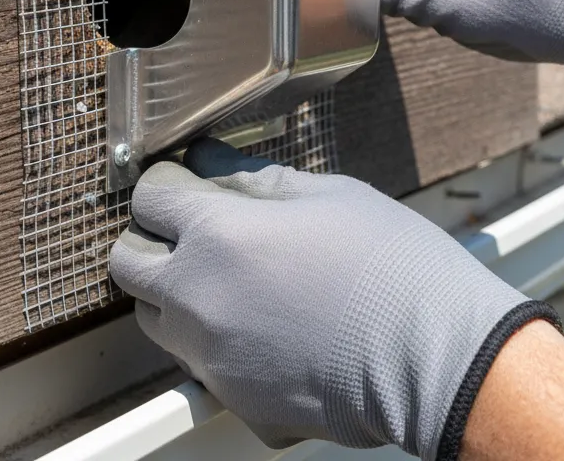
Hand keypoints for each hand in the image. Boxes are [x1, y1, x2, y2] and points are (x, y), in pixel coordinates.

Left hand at [110, 139, 557, 459]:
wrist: (436, 358)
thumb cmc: (391, 267)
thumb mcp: (325, 195)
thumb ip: (253, 179)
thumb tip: (211, 162)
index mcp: (217, 236)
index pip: (148, 198)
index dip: (165, 183)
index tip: (184, 182)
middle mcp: (198, 300)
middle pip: (127, 263)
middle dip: (150, 239)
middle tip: (193, 230)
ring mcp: (211, 358)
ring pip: (155, 317)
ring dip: (173, 291)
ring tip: (230, 278)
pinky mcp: (234, 400)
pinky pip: (198, 363)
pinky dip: (213, 339)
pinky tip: (265, 324)